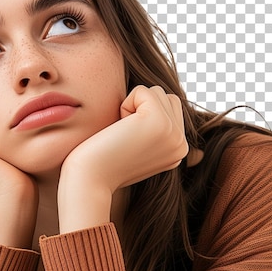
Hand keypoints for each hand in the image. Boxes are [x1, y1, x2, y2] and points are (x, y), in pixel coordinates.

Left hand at [58, 86, 187, 231]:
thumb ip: (155, 129)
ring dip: (132, 106)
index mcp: (179, 150)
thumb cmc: (104, 162)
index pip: (170, 108)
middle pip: (166, 97)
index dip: (143, 115)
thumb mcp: (138, 146)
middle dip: (140, 108)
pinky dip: (125, 105)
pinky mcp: (159, 122)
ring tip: (123, 134)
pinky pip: (142, 91)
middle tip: (125, 137)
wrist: (90, 180)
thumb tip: (162, 101)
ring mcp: (174, 134)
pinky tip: (119, 130)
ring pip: (155, 92)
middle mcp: (181, 144)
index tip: (129, 142)